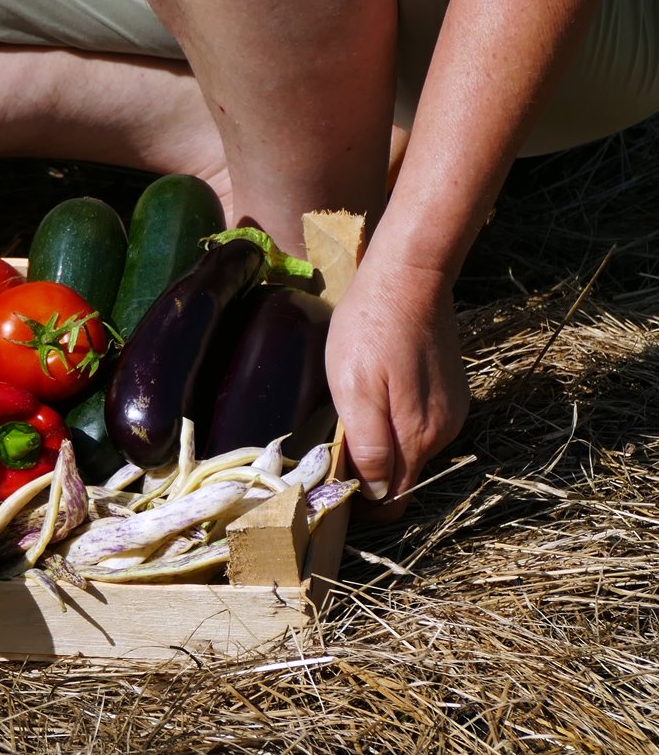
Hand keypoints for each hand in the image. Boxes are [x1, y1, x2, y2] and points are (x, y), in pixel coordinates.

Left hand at [324, 253, 469, 520]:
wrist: (408, 280)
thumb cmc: (370, 331)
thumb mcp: (355, 390)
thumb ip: (369, 446)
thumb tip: (376, 493)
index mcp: (419, 437)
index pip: (394, 497)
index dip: (362, 503)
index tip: (332, 490)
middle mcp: (444, 432)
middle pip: (403, 476)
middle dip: (370, 477)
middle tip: (332, 455)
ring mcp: (451, 411)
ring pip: (411, 451)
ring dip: (382, 448)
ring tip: (350, 422)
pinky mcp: (450, 392)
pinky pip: (420, 425)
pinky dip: (397, 425)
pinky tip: (376, 399)